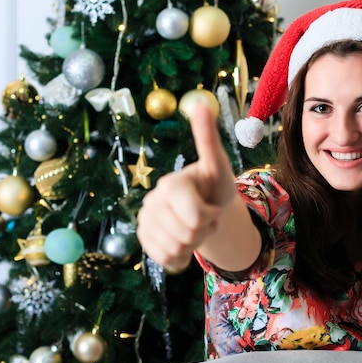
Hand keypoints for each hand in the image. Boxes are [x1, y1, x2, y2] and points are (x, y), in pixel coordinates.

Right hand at [136, 103, 235, 271]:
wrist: (206, 207)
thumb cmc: (215, 185)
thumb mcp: (218, 164)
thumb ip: (208, 137)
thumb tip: (201, 103)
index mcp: (170, 183)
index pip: (195, 218)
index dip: (210, 217)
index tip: (212, 206)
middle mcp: (151, 200)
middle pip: (187, 236)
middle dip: (204, 231)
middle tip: (205, 217)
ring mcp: (145, 221)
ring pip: (177, 250)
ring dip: (194, 243)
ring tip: (196, 226)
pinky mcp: (144, 239)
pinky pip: (167, 259)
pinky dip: (182, 255)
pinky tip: (184, 240)